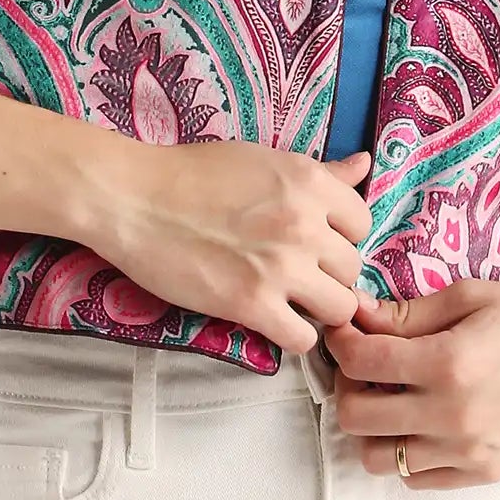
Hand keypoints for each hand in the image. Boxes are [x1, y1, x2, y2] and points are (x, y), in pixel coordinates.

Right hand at [88, 138, 374, 355]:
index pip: (362, 223)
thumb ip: (320, 173)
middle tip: (297, 273)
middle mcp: (304, 224)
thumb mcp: (264, 160)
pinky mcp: (251, 304)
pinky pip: (303, 339)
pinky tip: (272, 320)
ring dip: (318, 308)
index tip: (316, 241)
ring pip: (339, 308)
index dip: (341, 236)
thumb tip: (365, 164)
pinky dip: (292, 335)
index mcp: (309, 181)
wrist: (134, 199)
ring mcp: (280, 267)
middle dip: (329, 274)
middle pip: (352, 268)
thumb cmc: (192, 173)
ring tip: (290, 300)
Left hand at [322, 278, 499, 487]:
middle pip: (355, 417)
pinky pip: (417, 478)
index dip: (340, 341)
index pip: (360, 362)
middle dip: (346, 385)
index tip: (345, 329)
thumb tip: (358, 315)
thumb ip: (410, 312)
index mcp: (450, 363)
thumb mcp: (474, 296)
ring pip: (378, 459)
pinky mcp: (485, 472)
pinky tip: (420, 420)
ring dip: (371, 427)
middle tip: (363, 364)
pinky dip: (406, 452)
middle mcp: (453, 416)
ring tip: (390, 397)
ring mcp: (469, 452)